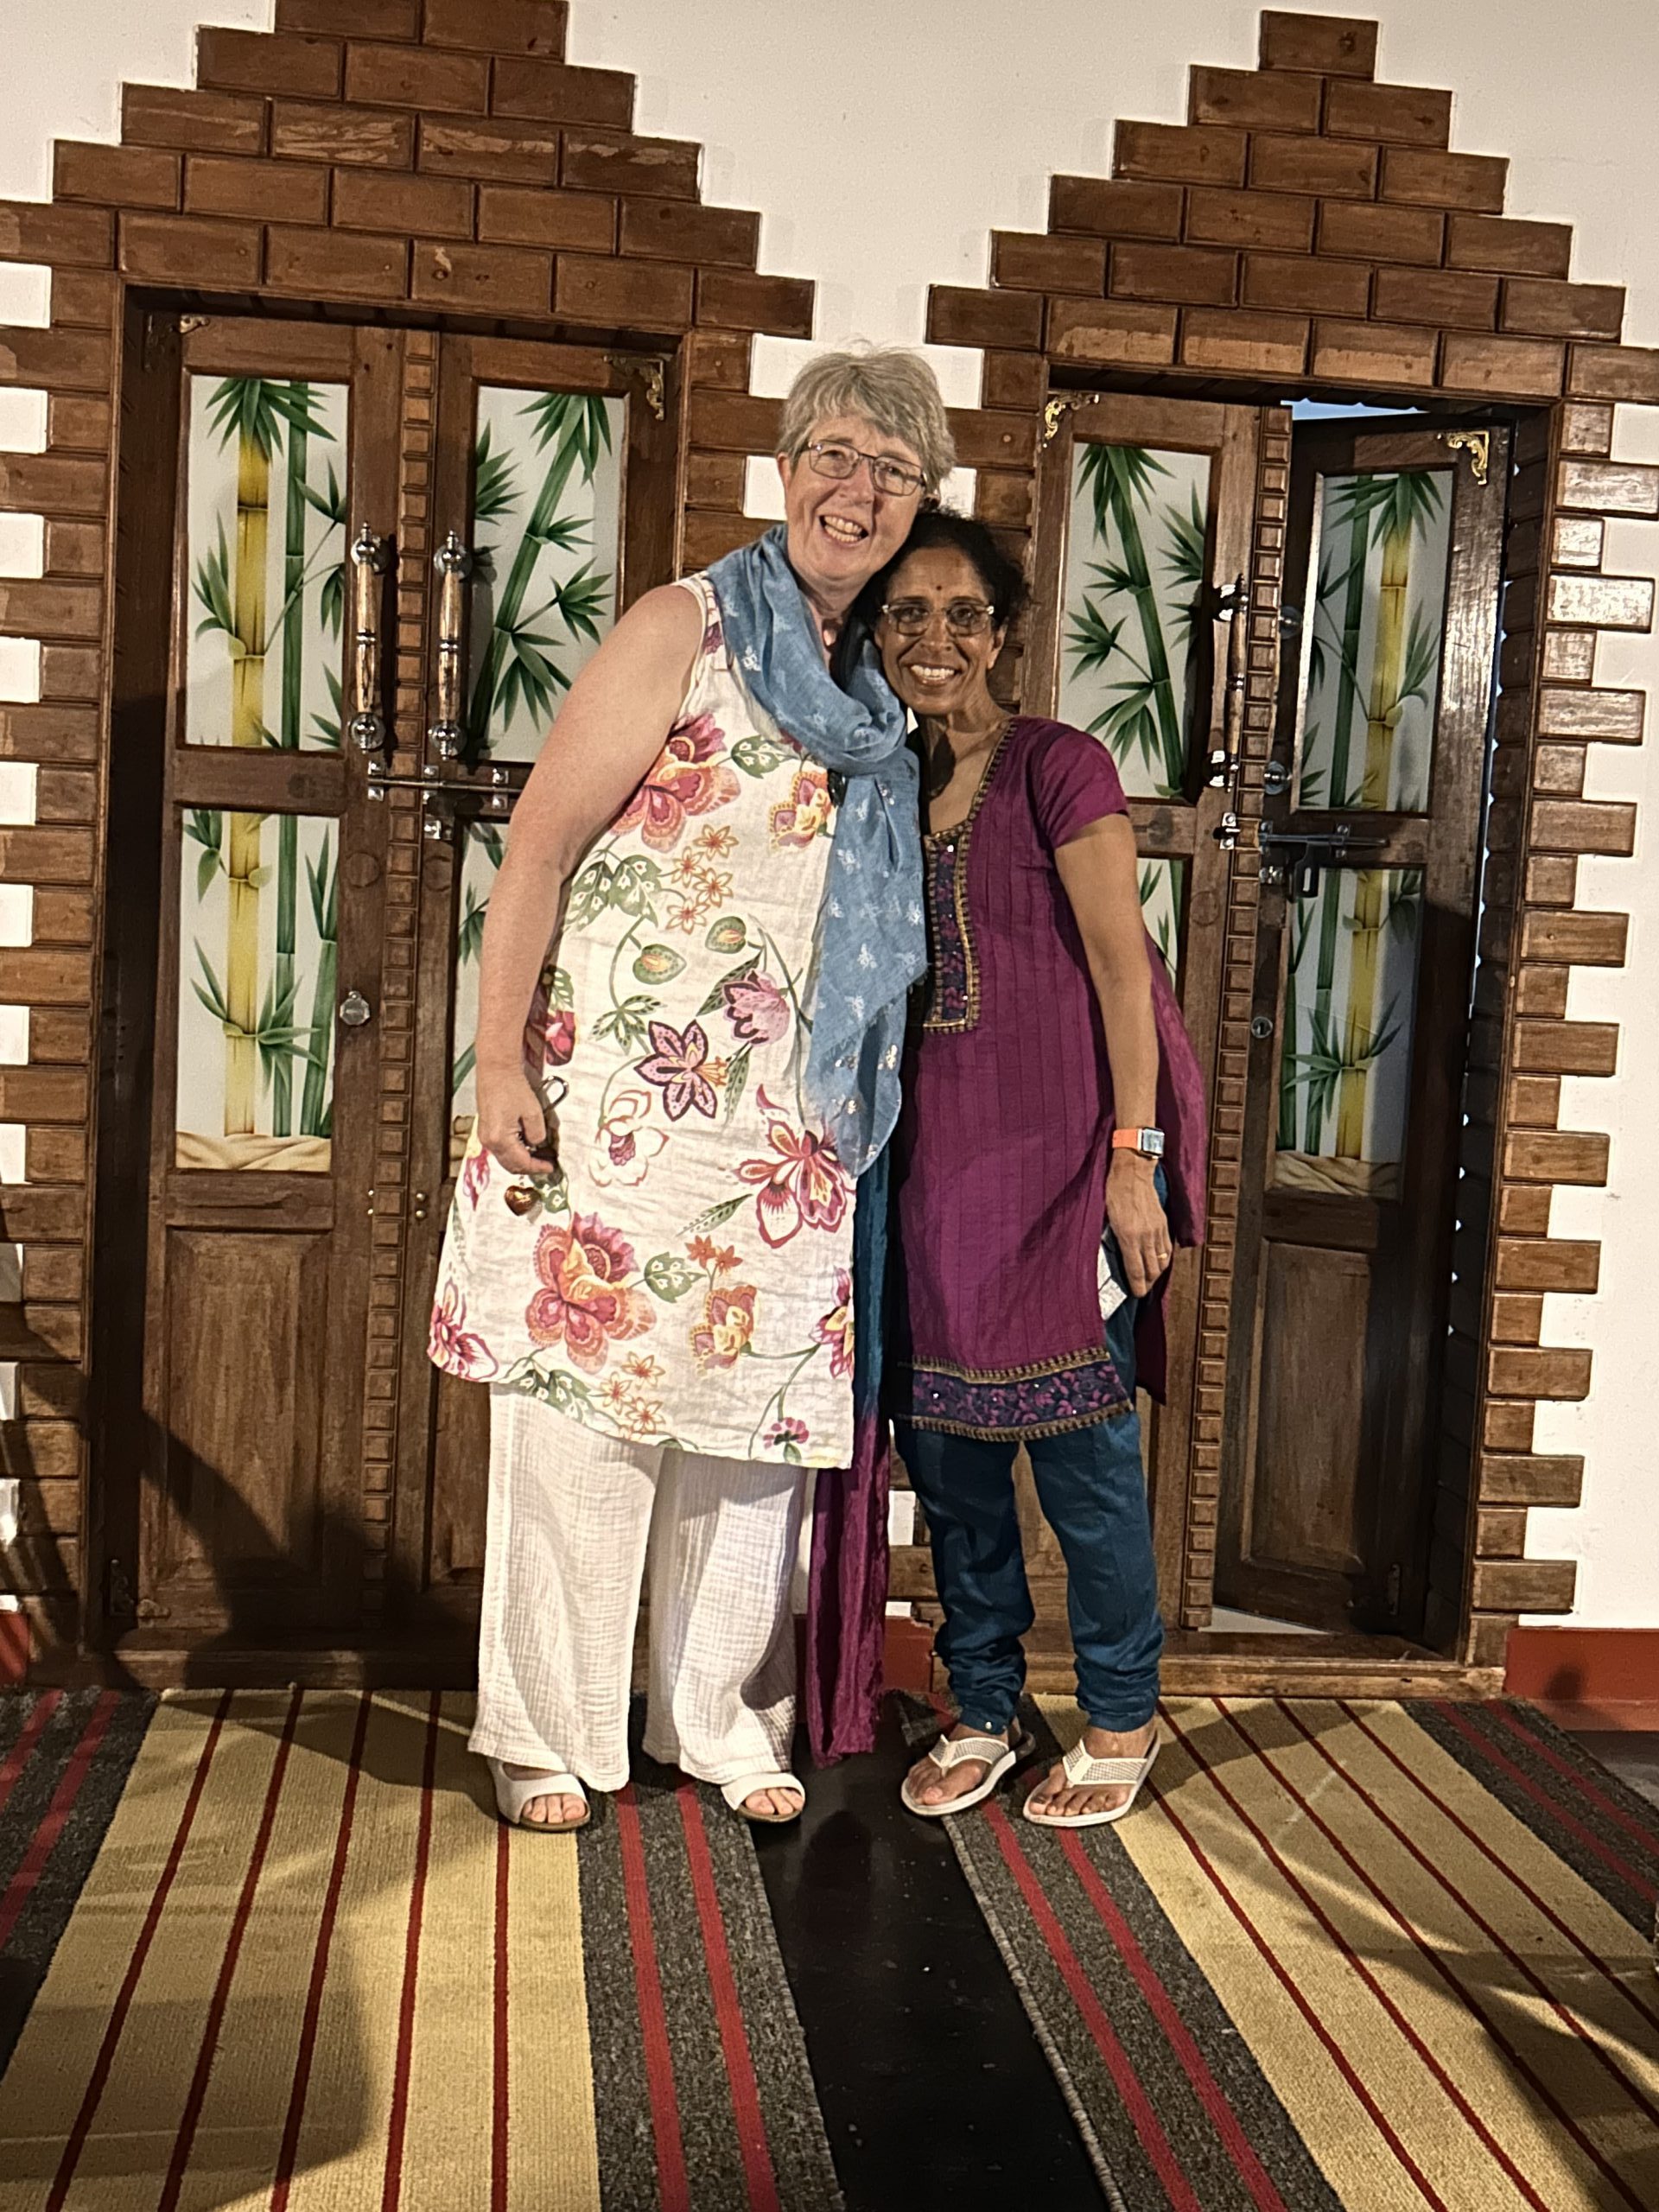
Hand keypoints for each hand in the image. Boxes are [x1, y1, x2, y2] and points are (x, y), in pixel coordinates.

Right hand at [477, 1063, 559, 1179]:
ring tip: (537, 1156)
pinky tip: (525, 1145)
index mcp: (500, 1138)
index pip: (522, 1162)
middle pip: (510, 1165)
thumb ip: (537, 1134)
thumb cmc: (512, 1086)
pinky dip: (513, 1151)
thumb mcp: (533, 1112)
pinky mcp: (485, 1129)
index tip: (550, 1167)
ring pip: (504, 1158)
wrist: (496, 1070)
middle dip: (529, 1167)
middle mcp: (489, 1141)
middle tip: (544, 1164)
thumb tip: (537, 1144)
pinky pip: (500, 1148)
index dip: (538, 1167)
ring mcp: (485, 1136)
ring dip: (521, 1160)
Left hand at [1106, 1158, 1170, 1297]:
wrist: (1132, 1172)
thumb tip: (1117, 1257)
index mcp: (1129, 1237)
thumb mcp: (1106, 1218)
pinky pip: (1167, 1248)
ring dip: (1157, 1274)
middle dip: (1148, 1284)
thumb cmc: (1114, 1192)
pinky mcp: (1164, 1224)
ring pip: (1162, 1261)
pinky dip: (1164, 1259)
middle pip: (1152, 1270)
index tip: (1136, 1295)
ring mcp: (1157, 1230)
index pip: (1137, 1271)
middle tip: (1141, 1289)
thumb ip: (1114, 1240)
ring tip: (1149, 1279)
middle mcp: (1146, 1237)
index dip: (1138, 1287)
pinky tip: (1158, 1261)